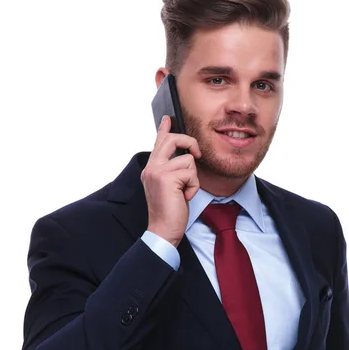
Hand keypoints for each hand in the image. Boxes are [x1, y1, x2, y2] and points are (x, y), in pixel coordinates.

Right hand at [141, 115, 201, 247]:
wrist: (162, 230)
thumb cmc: (170, 212)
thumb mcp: (170, 187)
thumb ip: (172, 170)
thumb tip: (186, 157)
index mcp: (151, 169)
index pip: (159, 142)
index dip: (164, 129)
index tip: (168, 118)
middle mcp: (151, 167)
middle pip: (172, 140)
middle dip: (189, 143)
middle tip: (197, 153)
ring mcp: (157, 171)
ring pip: (188, 159)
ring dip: (192, 178)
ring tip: (183, 192)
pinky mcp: (166, 177)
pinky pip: (191, 172)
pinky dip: (193, 186)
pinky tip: (184, 197)